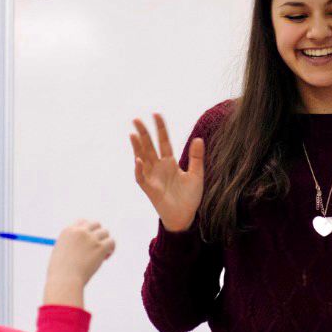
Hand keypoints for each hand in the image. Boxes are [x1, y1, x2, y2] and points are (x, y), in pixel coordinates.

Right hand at [45, 221, 114, 306]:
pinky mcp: (100, 247)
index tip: (89, 240)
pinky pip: (111, 242)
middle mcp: (80, 232)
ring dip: (105, 242)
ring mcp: (91, 238)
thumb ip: (71, 245)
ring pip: (105, 232)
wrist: (65, 280)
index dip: (88, 230)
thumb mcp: (61, 253)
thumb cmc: (60, 272)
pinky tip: (105, 258)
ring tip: (101, 255)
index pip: (82, 222)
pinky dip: (111, 249)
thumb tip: (85, 243)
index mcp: (68, 231)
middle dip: (98, 234)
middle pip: (95, 224)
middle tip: (97, 247)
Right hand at [130, 114, 203, 232]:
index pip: (163, 142)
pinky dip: (139, 170)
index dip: (160, 129)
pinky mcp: (150, 189)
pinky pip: (142, 178)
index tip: (156, 114)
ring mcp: (153, 177)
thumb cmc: (190, 197)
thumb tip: (198, 138)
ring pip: (142, 159)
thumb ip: (196, 158)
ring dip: (137, 147)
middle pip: (149, 147)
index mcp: (170, 162)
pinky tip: (138, 160)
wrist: (186, 217)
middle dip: (143, 133)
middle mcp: (159, 167)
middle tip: (136, 119)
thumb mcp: (196, 175)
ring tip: (133, 134)